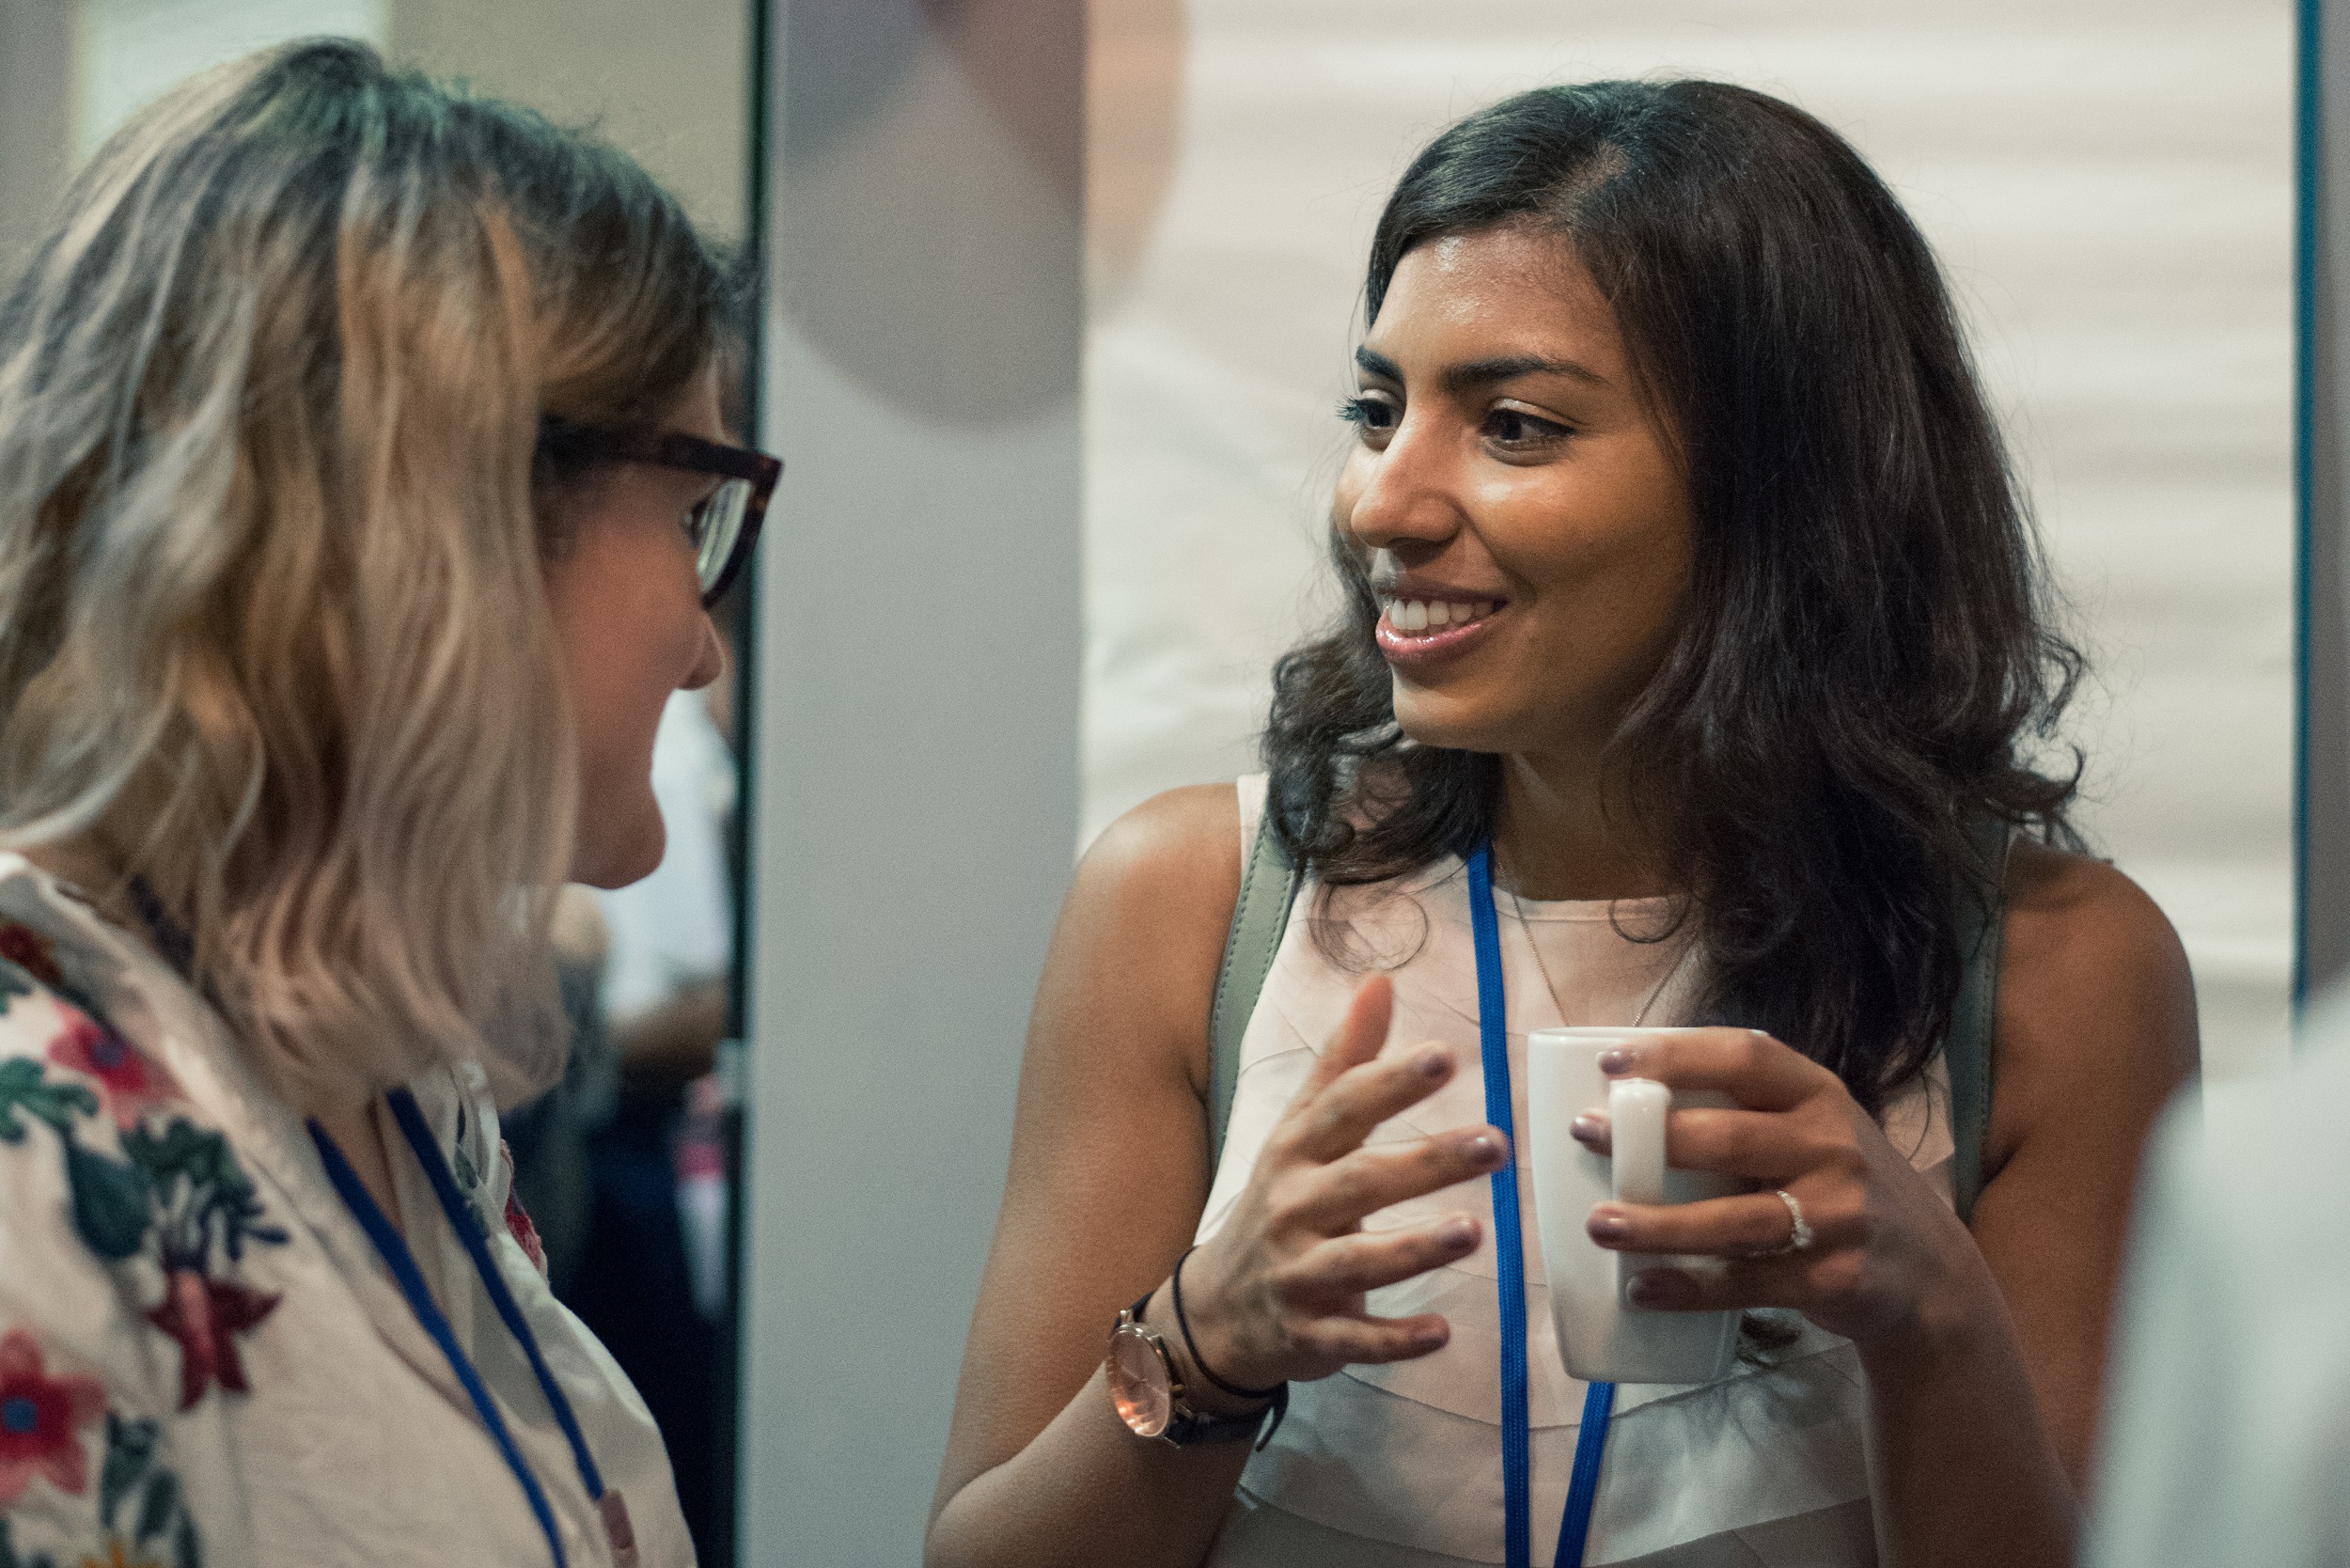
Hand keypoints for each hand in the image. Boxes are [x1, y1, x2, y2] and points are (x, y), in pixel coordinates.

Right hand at [1177, 976, 1510, 1389]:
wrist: (1218, 1308)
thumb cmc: (1279, 1202)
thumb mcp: (1300, 1131)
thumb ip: (1344, 1062)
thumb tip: (1381, 982)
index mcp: (1295, 1152)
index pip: (1343, 1108)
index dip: (1390, 1082)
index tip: (1445, 1056)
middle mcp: (1293, 1208)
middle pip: (1361, 1181)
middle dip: (1426, 1163)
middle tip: (1496, 1143)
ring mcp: (1299, 1275)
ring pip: (1357, 1262)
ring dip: (1413, 1249)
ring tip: (1473, 1232)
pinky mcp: (1311, 1335)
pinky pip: (1354, 1339)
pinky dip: (1395, 1340)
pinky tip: (1443, 1333)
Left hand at [1573, 1028, 1988, 1351]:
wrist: (1930, 1272)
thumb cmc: (1841, 1185)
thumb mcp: (1817, 1131)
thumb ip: (1749, 1113)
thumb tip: (1629, 1101)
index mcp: (1821, 1096)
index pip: (1746, 1058)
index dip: (1677, 1056)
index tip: (1611, 1063)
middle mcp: (1835, 1149)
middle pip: (1730, 1139)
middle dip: (1651, 1137)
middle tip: (1586, 1134)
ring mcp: (1839, 1217)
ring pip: (1735, 1222)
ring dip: (1660, 1226)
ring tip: (1600, 1224)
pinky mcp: (1834, 1280)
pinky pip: (1748, 1285)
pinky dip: (1689, 1289)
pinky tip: (1641, 1289)